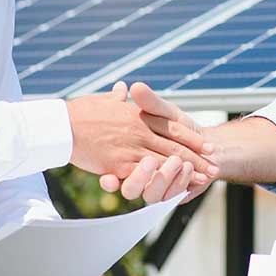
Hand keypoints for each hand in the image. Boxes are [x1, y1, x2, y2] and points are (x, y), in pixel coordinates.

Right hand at [66, 81, 216, 180]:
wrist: (60, 124)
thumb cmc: (81, 111)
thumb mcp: (104, 99)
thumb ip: (118, 97)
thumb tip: (123, 88)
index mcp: (138, 115)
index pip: (172, 126)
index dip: (192, 137)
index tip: (208, 145)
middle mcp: (138, 131)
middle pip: (175, 145)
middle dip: (197, 158)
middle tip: (215, 166)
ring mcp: (130, 148)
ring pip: (166, 160)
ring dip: (187, 171)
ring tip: (203, 178)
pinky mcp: (118, 164)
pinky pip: (146, 174)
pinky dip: (163, 181)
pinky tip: (176, 187)